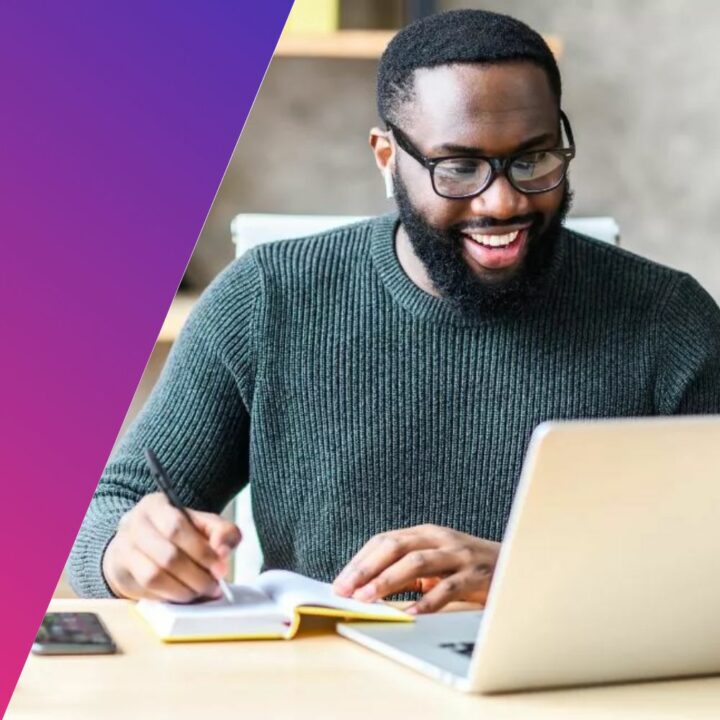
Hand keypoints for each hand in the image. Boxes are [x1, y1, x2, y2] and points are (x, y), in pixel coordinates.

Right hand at [102, 492, 240, 601]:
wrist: (142, 542)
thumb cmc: (178, 532)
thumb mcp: (203, 524)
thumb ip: (222, 532)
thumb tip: (222, 551)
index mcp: (156, 505)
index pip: (177, 528)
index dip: (202, 551)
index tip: (221, 568)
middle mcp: (134, 524)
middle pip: (167, 555)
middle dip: (196, 576)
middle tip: (213, 586)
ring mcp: (123, 549)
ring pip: (154, 576)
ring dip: (183, 590)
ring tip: (200, 592)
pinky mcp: (120, 573)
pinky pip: (145, 591)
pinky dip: (168, 596)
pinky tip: (182, 595)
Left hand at [332, 525, 499, 613]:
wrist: (520, 565)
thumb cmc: (470, 568)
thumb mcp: (436, 563)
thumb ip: (407, 572)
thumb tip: (368, 591)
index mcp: (426, 533)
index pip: (384, 540)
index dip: (360, 561)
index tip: (340, 583)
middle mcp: (440, 538)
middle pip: (396, 546)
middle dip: (366, 568)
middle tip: (346, 590)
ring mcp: (459, 554)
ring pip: (417, 562)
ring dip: (388, 581)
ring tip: (368, 599)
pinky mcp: (477, 574)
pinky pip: (449, 587)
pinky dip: (428, 602)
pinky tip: (411, 615)